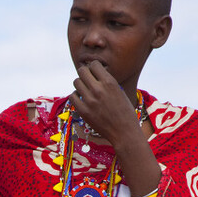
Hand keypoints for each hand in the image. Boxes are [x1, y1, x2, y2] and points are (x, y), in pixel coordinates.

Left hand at [72, 61, 160, 196]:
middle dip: (84, 73)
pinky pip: (72, 96)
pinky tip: (81, 98)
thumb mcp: (120, 92)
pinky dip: (76, 96)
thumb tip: (95, 75)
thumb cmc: (125, 112)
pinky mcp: (83, 111)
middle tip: (87, 79)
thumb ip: (107, 83)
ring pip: (76, 82)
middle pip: (82, 71)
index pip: (94, 64)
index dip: (93, 67)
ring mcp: (90, 100)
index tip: (94, 72)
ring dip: (80, 84)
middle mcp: (99, 89)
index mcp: (110, 82)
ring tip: (85, 89)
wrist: (124, 132)